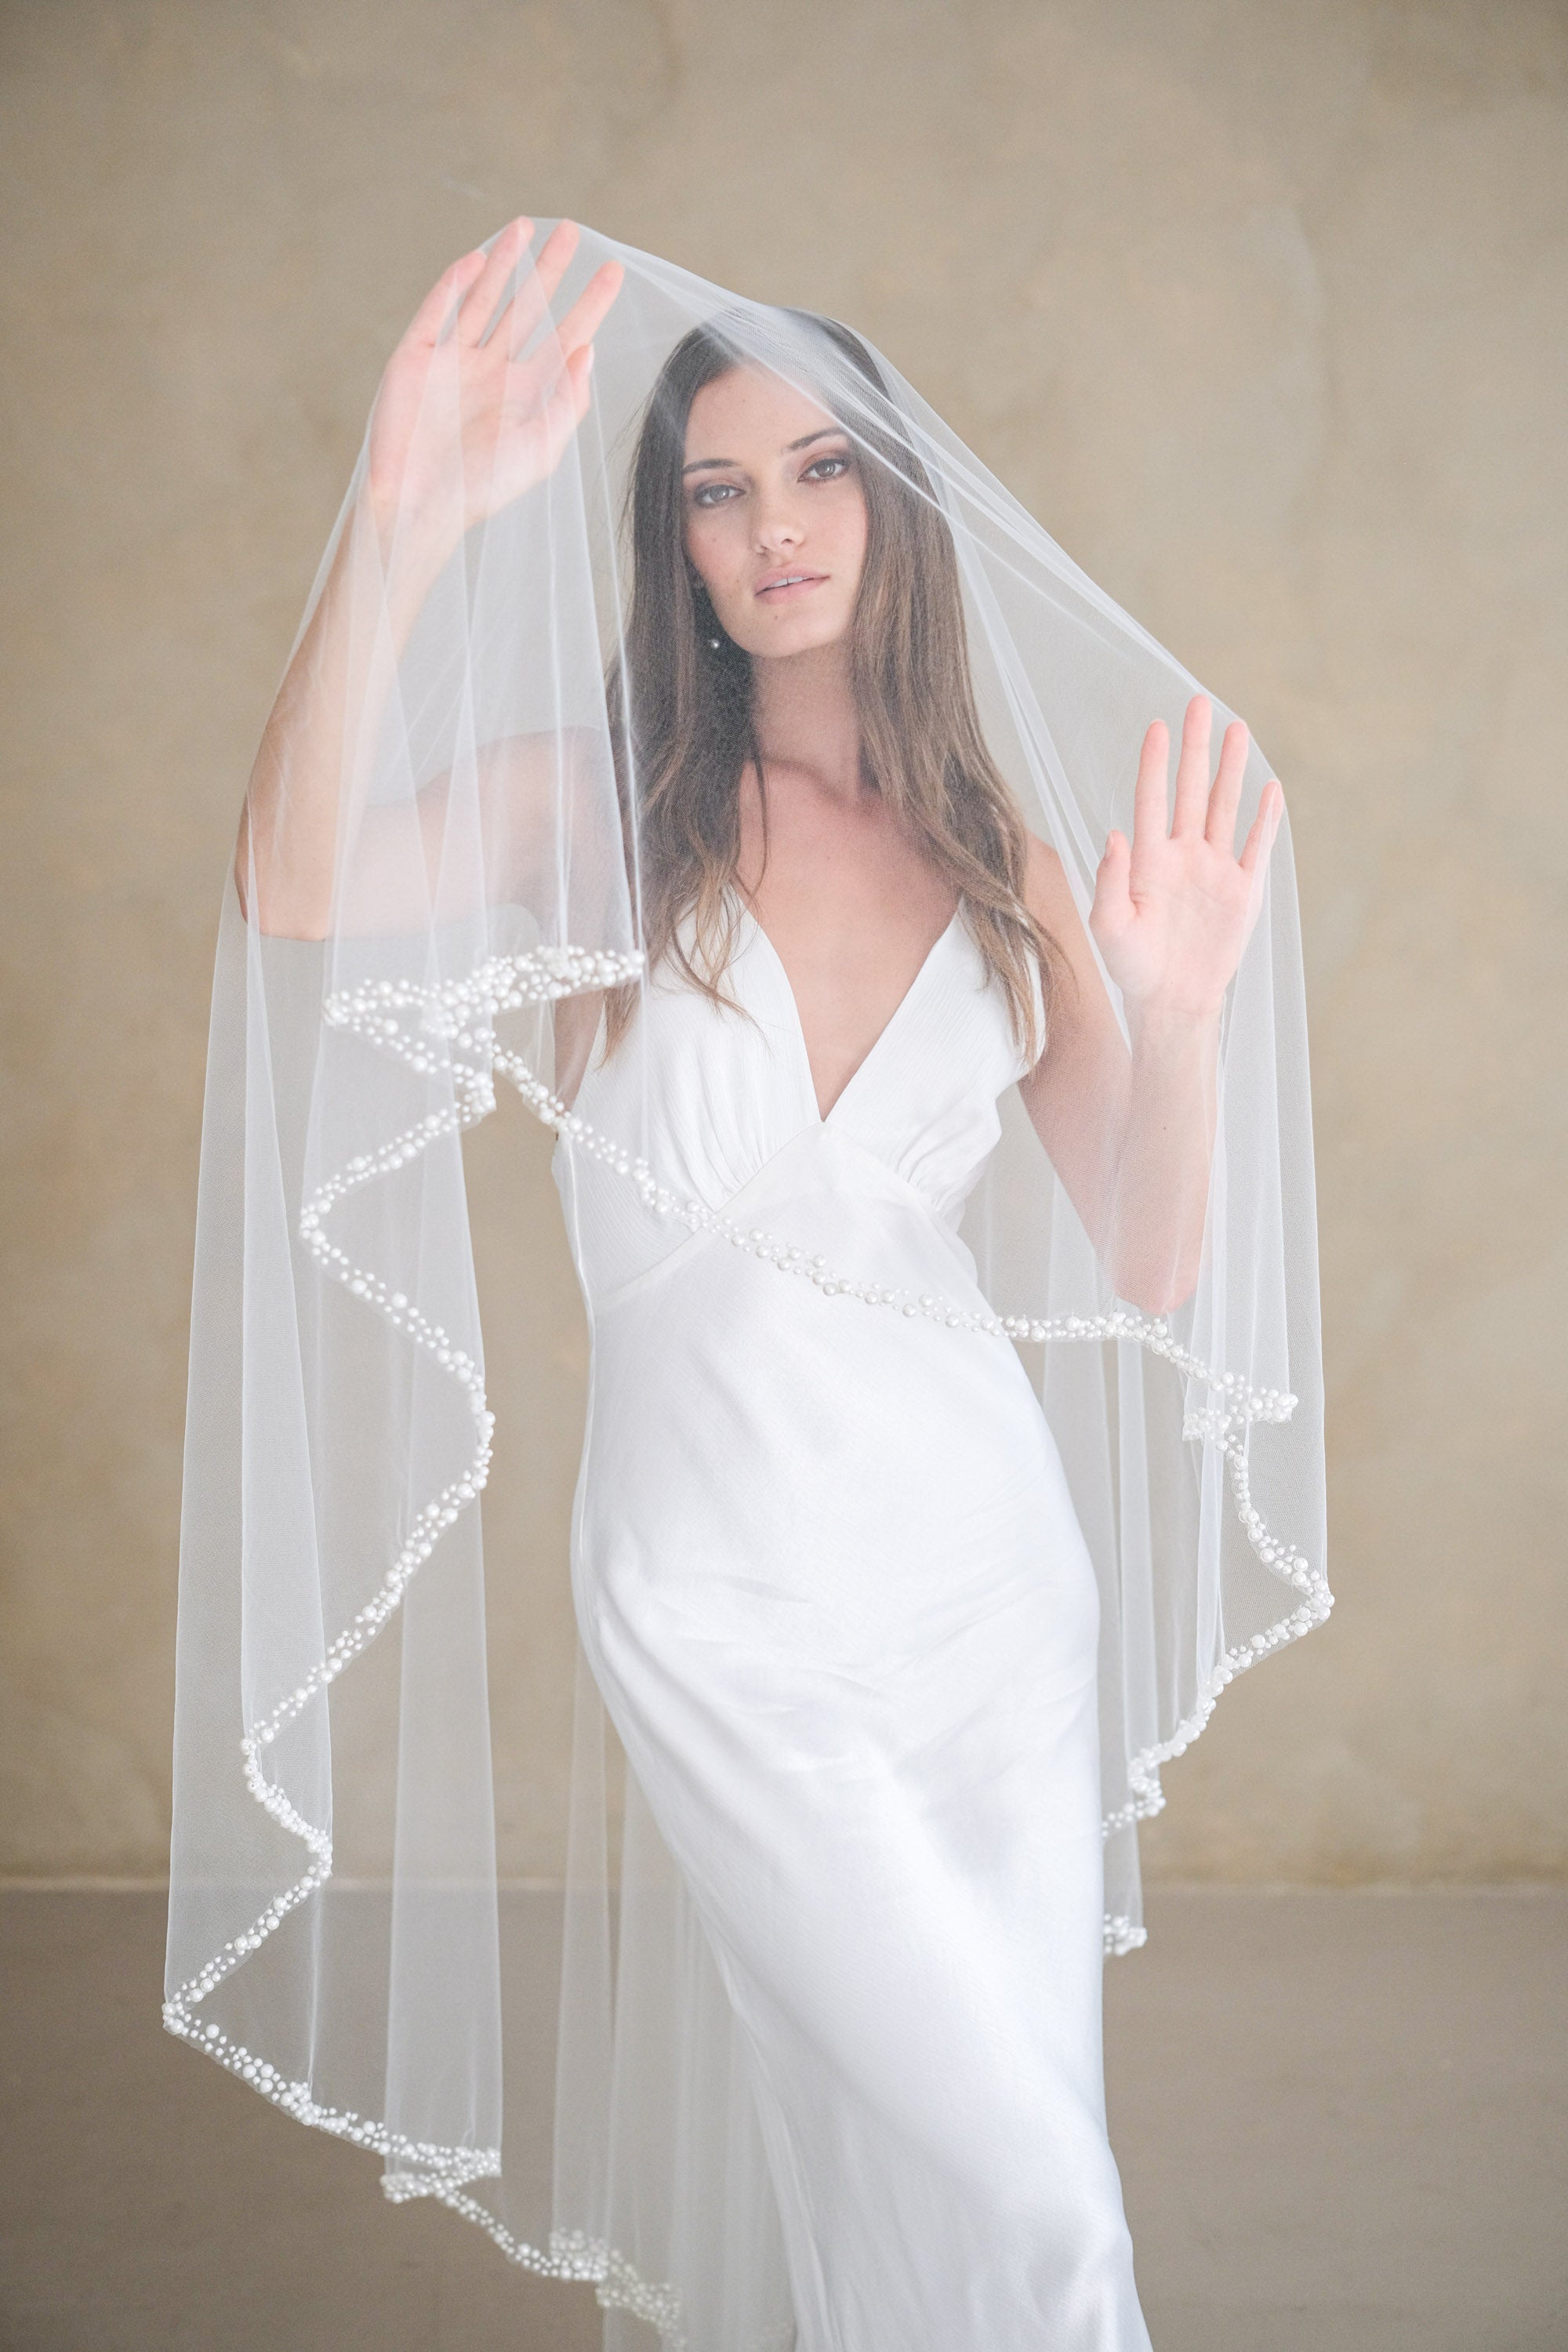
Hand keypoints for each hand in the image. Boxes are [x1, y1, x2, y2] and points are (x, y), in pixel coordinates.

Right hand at [363, 216, 623, 548]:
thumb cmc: (484, 488)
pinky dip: (456, 285)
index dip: (589, 305)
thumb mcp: (541, 449)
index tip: (613, 272)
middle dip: (550, 271)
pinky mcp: (417, 357)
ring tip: (525, 228)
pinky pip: (438, 311)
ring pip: (484, 299)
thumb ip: (568, 401)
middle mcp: (492, 371)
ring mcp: (454, 360)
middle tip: (573, 232)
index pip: (565, 338)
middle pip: (527, 308)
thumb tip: (589, 351)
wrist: (421, 505)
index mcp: (526, 393)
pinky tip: (478, 260)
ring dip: (504, 264)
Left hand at [1089, 694, 1282, 1019]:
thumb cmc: (1132, 966)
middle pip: (1192, 791)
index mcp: (1149, 861)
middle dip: (1196, 748)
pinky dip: (1265, 820)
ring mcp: (1215, 870)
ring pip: (1226, 808)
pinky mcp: (1243, 891)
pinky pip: (1256, 848)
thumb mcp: (1109, 927)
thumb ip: (1110, 881)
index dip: (1154, 764)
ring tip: (1237, 729)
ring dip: (1232, 770)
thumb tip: (1116, 835)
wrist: (1172, 1001)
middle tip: (1198, 703)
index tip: (1155, 726)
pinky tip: (1271, 788)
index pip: (1151, 800)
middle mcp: (1183, 856)